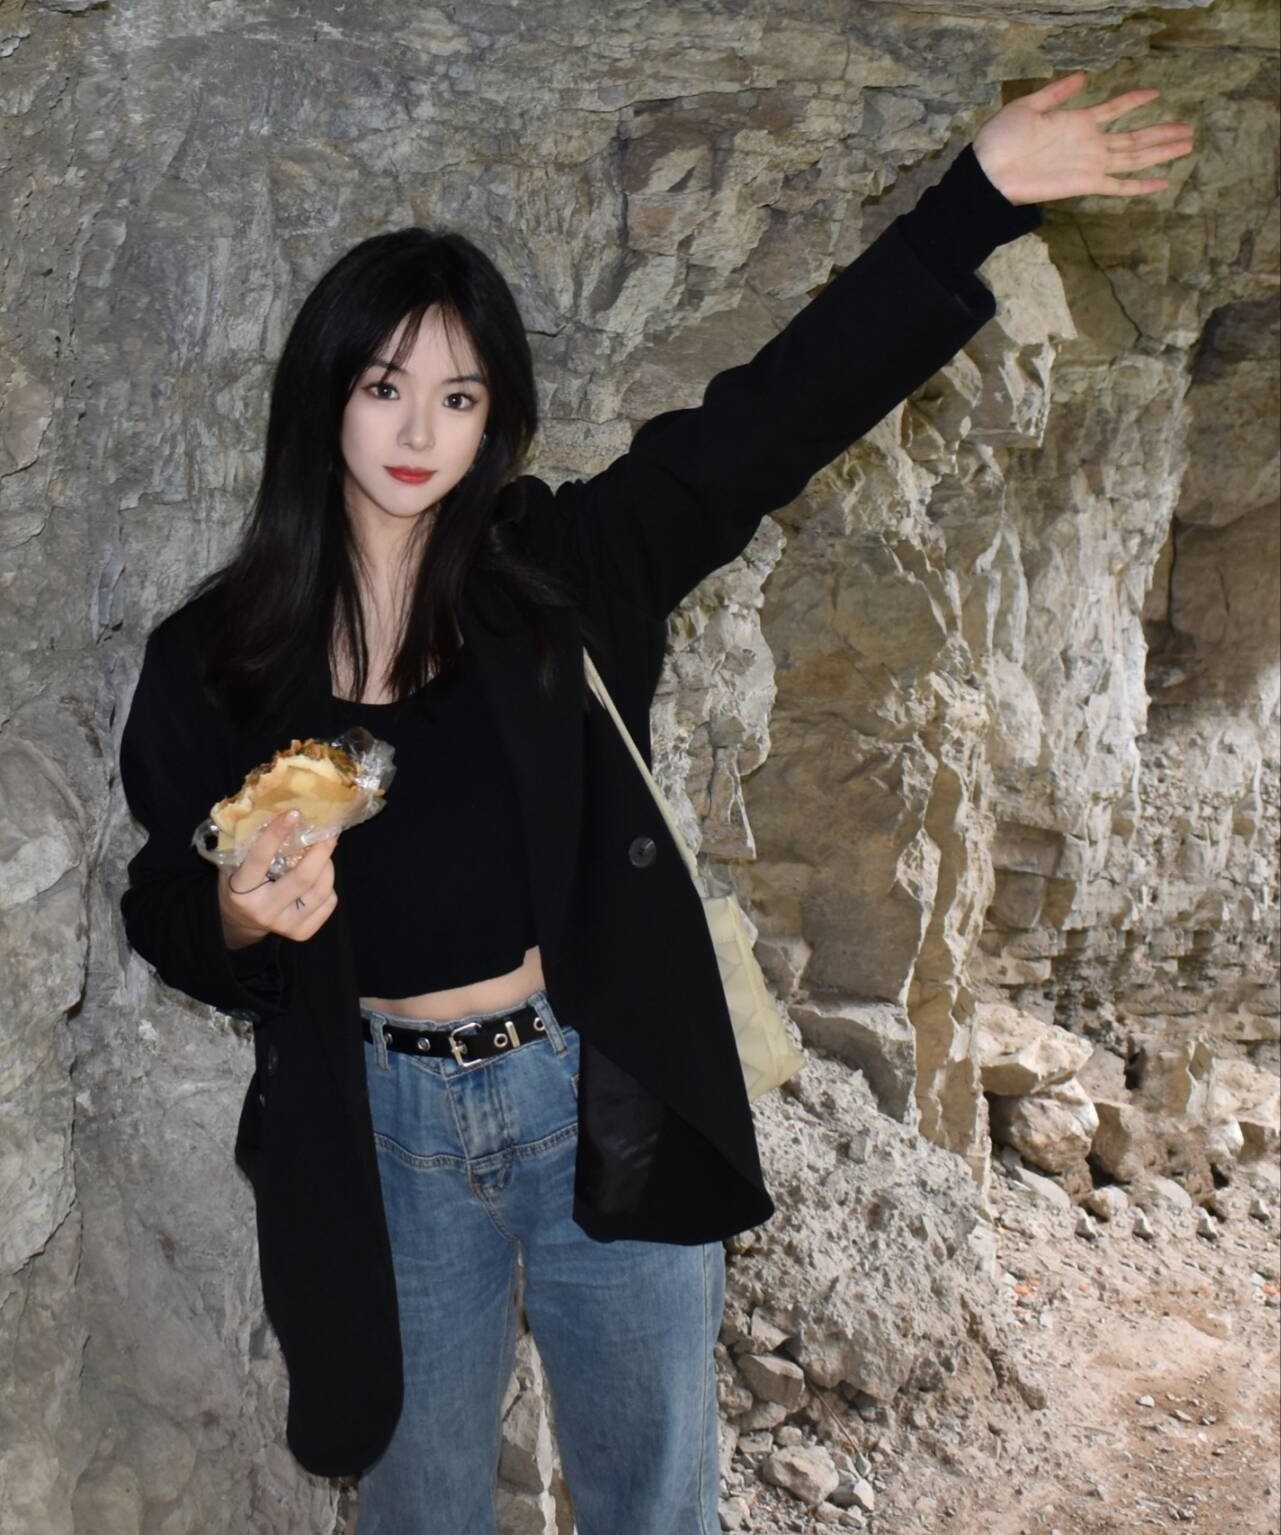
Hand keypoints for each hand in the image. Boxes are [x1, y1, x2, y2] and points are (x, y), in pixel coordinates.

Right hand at [218, 810, 339, 948]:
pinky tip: (318, 876)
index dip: (277, 834)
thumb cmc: (242, 880)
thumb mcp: (236, 861)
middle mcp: (263, 910)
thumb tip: (285, 810)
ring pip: (322, 890)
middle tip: (329, 833)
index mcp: (241, 890)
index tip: (294, 814)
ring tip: (323, 852)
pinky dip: (328, 884)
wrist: (241, 919)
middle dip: (320, 851)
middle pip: (302, 878)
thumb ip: (253, 841)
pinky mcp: (302, 933)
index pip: (260, 859)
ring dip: (327, 866)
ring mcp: (284, 925)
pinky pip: (329, 902)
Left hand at [973, 71, 1194, 205]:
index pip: (1114, 109)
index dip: (1133, 101)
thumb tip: (1083, 77)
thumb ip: (1057, 93)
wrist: (988, 172)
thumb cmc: (1002, 139)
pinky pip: (1119, 186)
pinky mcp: (1086, 184)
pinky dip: (1140, 186)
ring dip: (1161, 152)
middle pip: (1134, 138)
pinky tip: (1162, 184)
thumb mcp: (1029, 106)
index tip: (1155, 93)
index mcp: (1077, 122)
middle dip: (1162, 133)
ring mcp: (1090, 164)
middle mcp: (1089, 144)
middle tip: (1189, 129)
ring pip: (1135, 158)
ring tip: (1187, 146)